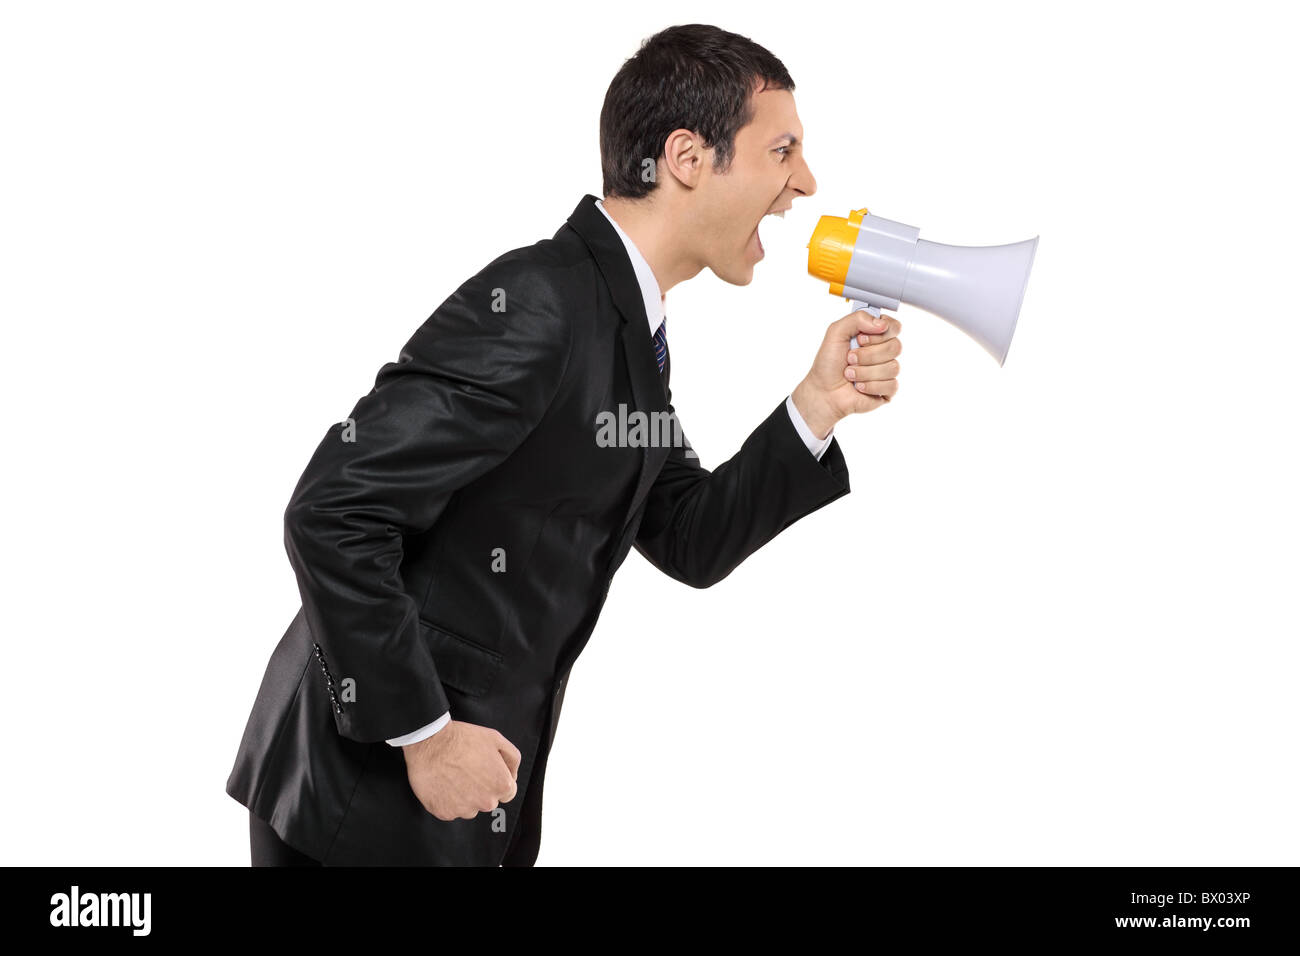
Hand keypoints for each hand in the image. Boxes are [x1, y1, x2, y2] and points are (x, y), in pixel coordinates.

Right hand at [402, 719, 520, 820]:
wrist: (430, 742)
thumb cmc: (463, 739)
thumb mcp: (496, 739)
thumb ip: (512, 759)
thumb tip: (513, 775)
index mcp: (501, 785)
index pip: (507, 792)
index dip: (496, 780)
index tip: (485, 772)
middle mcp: (486, 802)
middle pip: (488, 801)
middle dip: (481, 789)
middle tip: (467, 770)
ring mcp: (464, 810)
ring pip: (469, 808)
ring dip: (464, 797)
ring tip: (453, 775)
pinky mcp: (445, 813)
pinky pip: (450, 810)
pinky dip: (447, 800)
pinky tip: (442, 783)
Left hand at [791, 309, 901, 436]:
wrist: (823, 392)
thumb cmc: (828, 364)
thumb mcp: (836, 333)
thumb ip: (857, 318)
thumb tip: (882, 324)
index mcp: (874, 335)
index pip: (894, 327)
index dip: (880, 333)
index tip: (861, 339)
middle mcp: (883, 352)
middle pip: (895, 346)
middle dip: (868, 355)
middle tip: (850, 358)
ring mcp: (887, 371)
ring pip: (893, 367)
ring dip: (865, 372)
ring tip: (849, 374)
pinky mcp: (888, 390)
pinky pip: (891, 385)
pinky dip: (870, 386)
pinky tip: (858, 387)